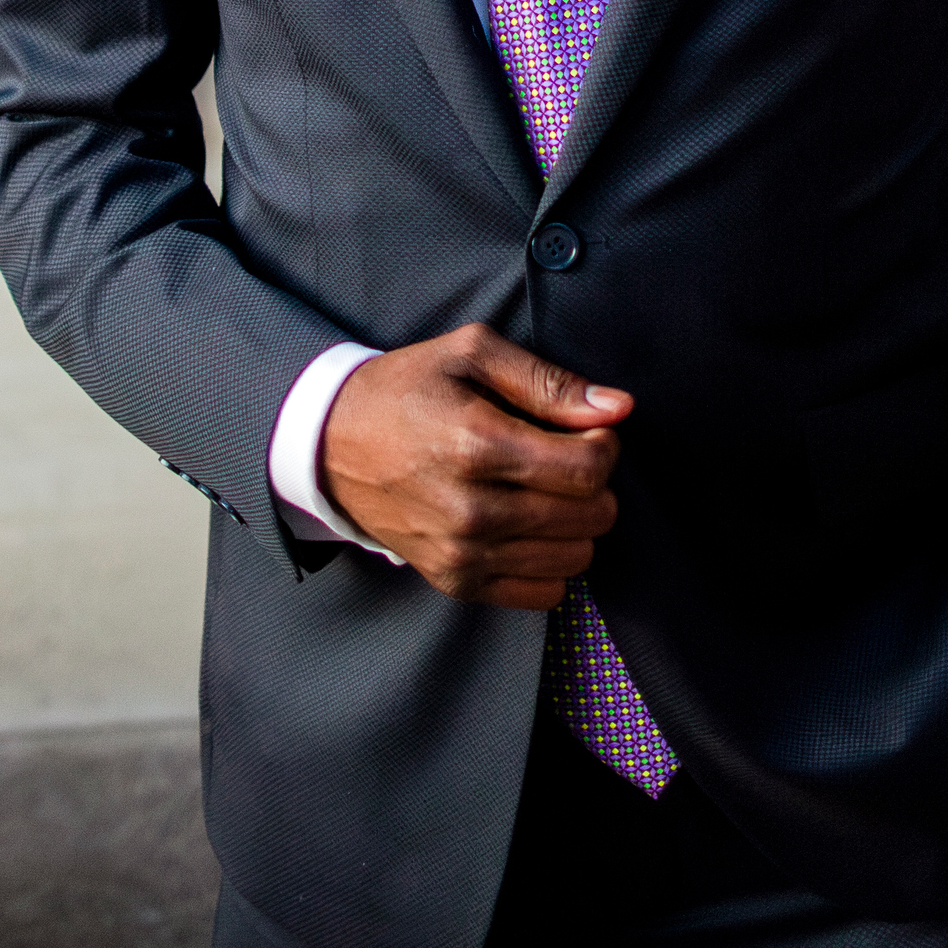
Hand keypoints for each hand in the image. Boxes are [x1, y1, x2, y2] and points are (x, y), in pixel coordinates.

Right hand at [321, 324, 631, 609]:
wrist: (330, 444)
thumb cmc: (404, 390)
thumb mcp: (470, 354)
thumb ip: (547, 380)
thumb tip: (616, 407)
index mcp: (477, 443)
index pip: (588, 468)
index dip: (603, 445)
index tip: (585, 432)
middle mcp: (472, 508)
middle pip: (589, 515)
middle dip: (594, 483)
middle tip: (564, 459)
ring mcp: (462, 552)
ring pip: (574, 558)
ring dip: (576, 524)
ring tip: (545, 493)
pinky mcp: (455, 581)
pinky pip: (542, 594)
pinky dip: (550, 563)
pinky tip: (529, 529)